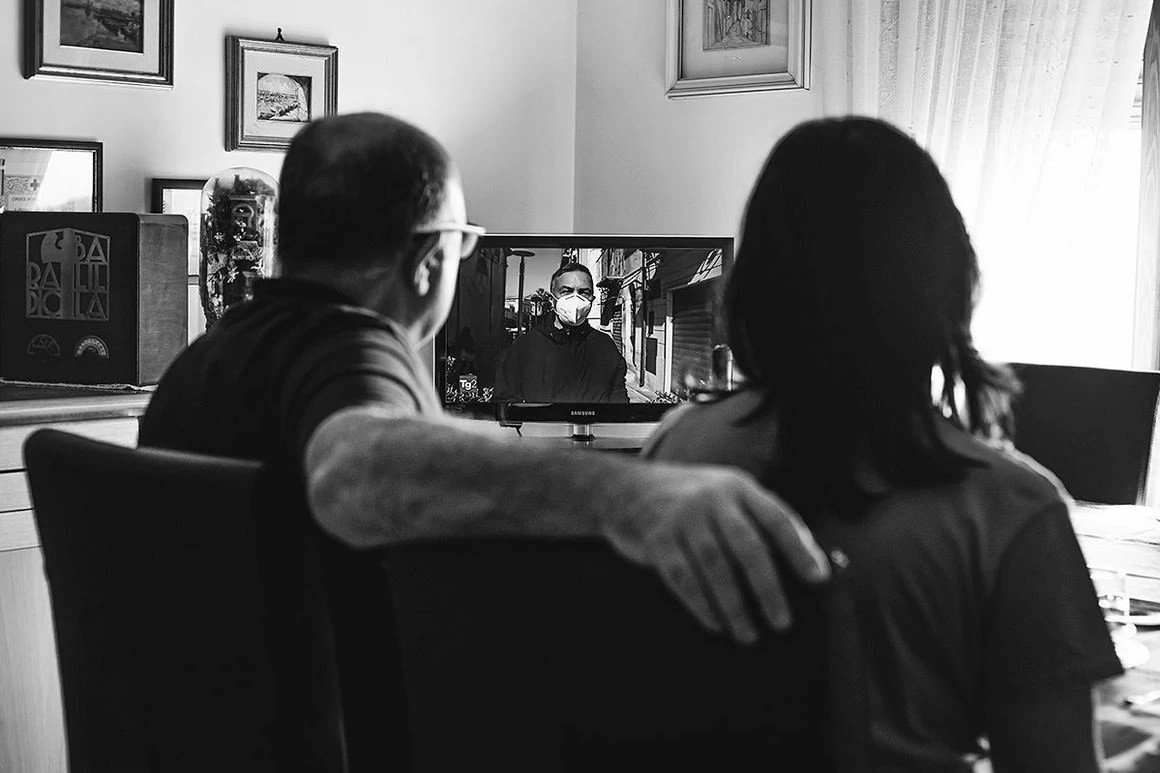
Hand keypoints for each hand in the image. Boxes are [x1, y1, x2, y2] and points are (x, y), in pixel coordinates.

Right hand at [601, 463, 829, 643]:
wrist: (625, 489)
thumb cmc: (688, 499)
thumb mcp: (725, 494)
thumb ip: (759, 520)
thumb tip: (808, 563)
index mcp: (738, 487)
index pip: (777, 518)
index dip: (800, 549)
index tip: (817, 579)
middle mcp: (712, 499)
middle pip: (748, 547)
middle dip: (768, 588)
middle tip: (781, 621)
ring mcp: (682, 517)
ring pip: (715, 567)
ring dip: (734, 606)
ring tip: (748, 634)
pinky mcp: (657, 538)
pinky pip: (683, 577)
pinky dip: (701, 604)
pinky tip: (715, 624)